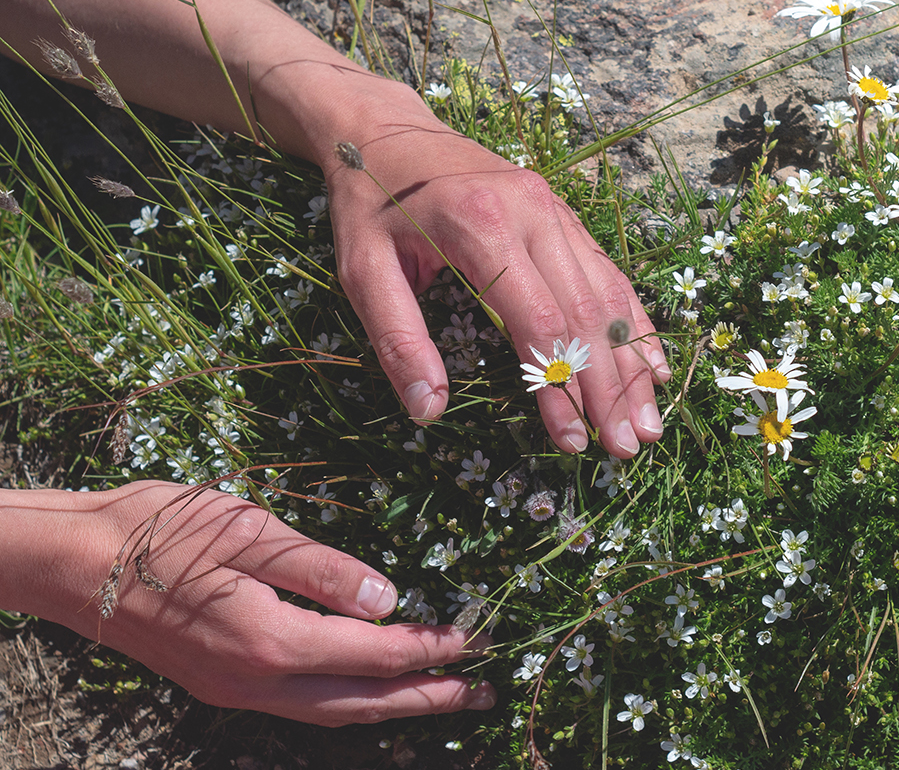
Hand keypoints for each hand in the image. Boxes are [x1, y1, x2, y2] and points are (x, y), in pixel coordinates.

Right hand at [24, 481, 494, 725]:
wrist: (71, 562)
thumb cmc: (160, 532)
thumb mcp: (251, 532)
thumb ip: (324, 570)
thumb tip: (390, 601)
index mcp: (271, 640)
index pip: (372, 653)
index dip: (428, 648)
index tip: (473, 638)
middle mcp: (255, 680)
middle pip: (360, 702)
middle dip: (425, 698)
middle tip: (480, 693)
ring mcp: (232, 688)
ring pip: (328, 711)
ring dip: (388, 707)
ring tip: (439, 699)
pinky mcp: (218, 682)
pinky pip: (298, 704)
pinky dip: (344, 702)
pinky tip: (364, 691)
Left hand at [324, 94, 670, 456]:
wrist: (384, 131)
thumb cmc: (371, 204)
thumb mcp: (362, 270)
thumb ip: (397, 339)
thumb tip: (428, 411)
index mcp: (483, 226)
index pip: (539, 321)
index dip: (561, 387)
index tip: (575, 442)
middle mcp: (534, 214)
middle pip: (588, 313)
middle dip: (612, 386)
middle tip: (628, 447)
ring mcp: (556, 211)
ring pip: (608, 295)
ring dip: (632, 362)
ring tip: (648, 421)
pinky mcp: (563, 215)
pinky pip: (607, 273)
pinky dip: (633, 323)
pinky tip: (653, 365)